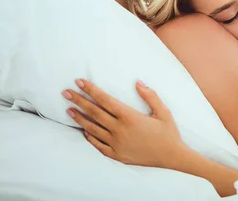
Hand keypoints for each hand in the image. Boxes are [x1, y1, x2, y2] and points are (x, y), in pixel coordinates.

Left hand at [62, 79, 185, 168]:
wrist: (172, 156)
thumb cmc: (168, 132)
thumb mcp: (163, 111)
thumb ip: (150, 95)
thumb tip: (138, 82)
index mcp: (130, 117)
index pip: (105, 100)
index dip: (91, 90)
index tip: (80, 82)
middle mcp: (120, 130)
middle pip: (94, 112)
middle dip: (79, 101)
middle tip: (65, 92)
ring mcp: (117, 144)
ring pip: (93, 129)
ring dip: (79, 118)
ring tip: (69, 110)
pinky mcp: (117, 155)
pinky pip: (98, 145)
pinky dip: (89, 137)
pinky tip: (83, 130)